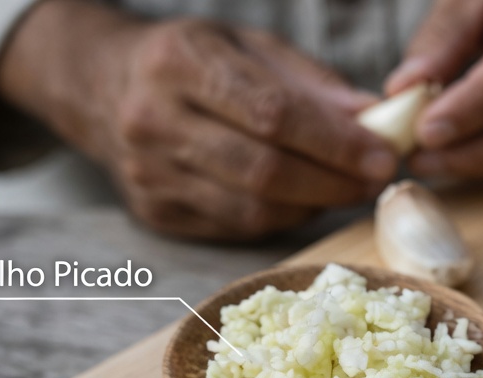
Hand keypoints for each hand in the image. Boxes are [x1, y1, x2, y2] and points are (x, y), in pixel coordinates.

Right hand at [0, 2, 397, 239]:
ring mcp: (148, 174)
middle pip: (263, 170)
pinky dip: (281, 217)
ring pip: (252, 209)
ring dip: (313, 205)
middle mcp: (154, 120)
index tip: (382, 155)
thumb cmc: (188, 59)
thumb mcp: (246, 45)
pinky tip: (302, 199)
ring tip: (345, 188)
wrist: (100, 84)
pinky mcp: (155, 212)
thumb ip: (310, 83)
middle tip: (375, 180)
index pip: (271, 113)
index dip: (335, 142)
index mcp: (178, 63)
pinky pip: (236, 227)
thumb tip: (373, 121)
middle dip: (333, 182)